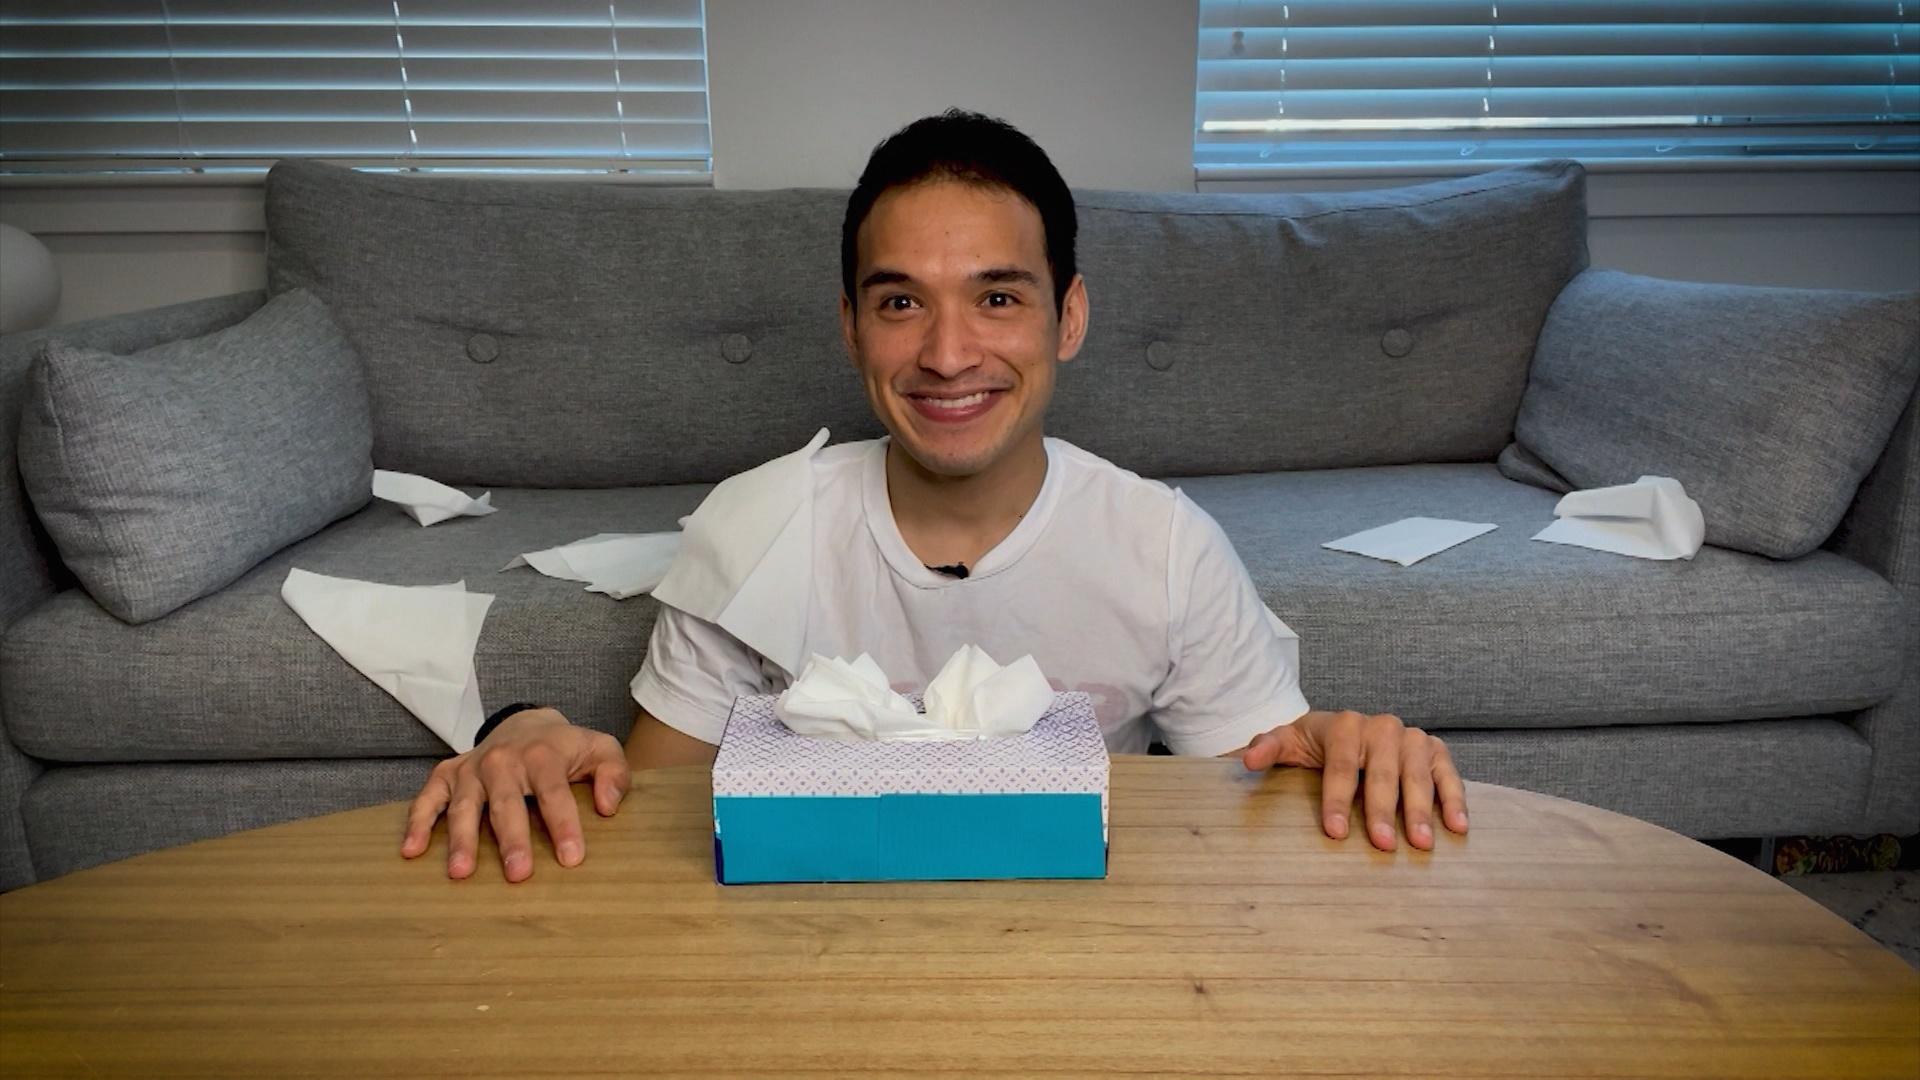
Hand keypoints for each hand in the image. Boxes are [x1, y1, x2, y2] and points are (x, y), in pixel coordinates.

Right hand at [400, 708, 630, 881]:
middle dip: (512, 839)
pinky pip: (427, 798)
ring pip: (465, 805)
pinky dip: (418, 822)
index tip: (571, 858)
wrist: (526, 723)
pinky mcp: (447, 775)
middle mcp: (503, 760)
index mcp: (543, 754)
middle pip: (507, 803)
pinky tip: (412, 850)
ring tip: (461, 872)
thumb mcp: (600, 749)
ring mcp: (472, 768)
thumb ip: (614, 773)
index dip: (564, 825)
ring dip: (462, 839)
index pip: (554, 793)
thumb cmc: (566, 748)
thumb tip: (607, 806)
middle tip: (518, 873)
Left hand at [1240, 709, 1467, 852]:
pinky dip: (1455, 798)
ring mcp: (1411, 738)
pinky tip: (1457, 827)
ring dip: (1421, 809)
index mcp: (1344, 726)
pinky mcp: (1435, 750)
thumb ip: (1267, 748)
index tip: (1336, 832)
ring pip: (1418, 774)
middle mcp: (1381, 728)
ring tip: (1420, 843)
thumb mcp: (1287, 742)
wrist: (1345, 731)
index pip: (1340, 766)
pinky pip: (1448, 773)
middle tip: (1383, 845)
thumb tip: (1248, 760)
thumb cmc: (1315, 744)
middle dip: (1382, 810)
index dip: (1337, 800)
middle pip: (1381, 772)